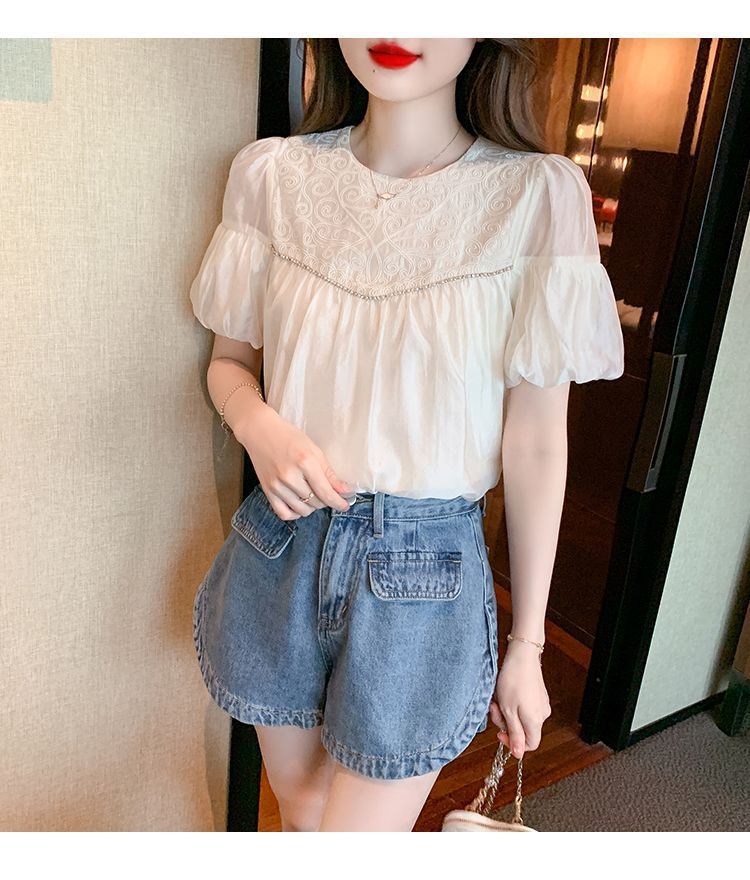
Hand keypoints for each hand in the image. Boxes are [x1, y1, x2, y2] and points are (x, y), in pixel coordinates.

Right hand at [235, 406, 352, 518]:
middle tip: (327, 492)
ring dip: (312, 507)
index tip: (345, 505)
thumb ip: (329, 473)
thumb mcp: (314, 450)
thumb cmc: (288, 437)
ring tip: (313, 496)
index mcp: (305, 462)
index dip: (338, 502)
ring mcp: (276, 485)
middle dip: (326, 501)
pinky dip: (295, 513)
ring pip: (302, 510)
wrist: (259, 431)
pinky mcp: (267, 490)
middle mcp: (290, 476)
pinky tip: (299, 504)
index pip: (326, 492)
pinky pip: (283, 513)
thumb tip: (344, 491)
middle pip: (315, 502)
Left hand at [489, 640, 551, 758]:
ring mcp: (541, 703)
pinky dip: (512, 702)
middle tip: (495, 707)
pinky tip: (505, 691)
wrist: (522, 655)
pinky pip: (524, 706)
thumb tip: (518, 755)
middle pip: (523, 730)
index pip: (529, 745)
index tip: (499, 732)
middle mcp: (542, 714)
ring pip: (521, 717)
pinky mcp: (538, 694)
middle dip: (505, 721)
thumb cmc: (513, 681)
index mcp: (536, 722)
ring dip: (506, 710)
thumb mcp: (508, 711)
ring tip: (498, 696)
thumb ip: (514, 734)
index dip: (512, 743)